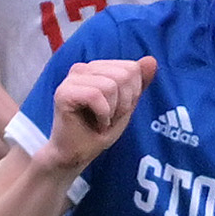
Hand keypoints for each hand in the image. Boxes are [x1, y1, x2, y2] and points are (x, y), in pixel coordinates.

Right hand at [38, 56, 154, 172]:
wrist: (76, 155)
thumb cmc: (98, 131)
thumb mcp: (126, 105)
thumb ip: (138, 83)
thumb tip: (151, 60)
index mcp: (96, 68)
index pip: (131, 68)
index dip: (132, 93)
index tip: (118, 110)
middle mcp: (82, 69)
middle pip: (123, 75)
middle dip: (124, 103)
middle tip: (110, 118)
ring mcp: (71, 80)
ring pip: (110, 85)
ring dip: (112, 111)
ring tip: (102, 121)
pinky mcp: (63, 93)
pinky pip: (95, 95)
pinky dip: (102, 115)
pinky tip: (96, 124)